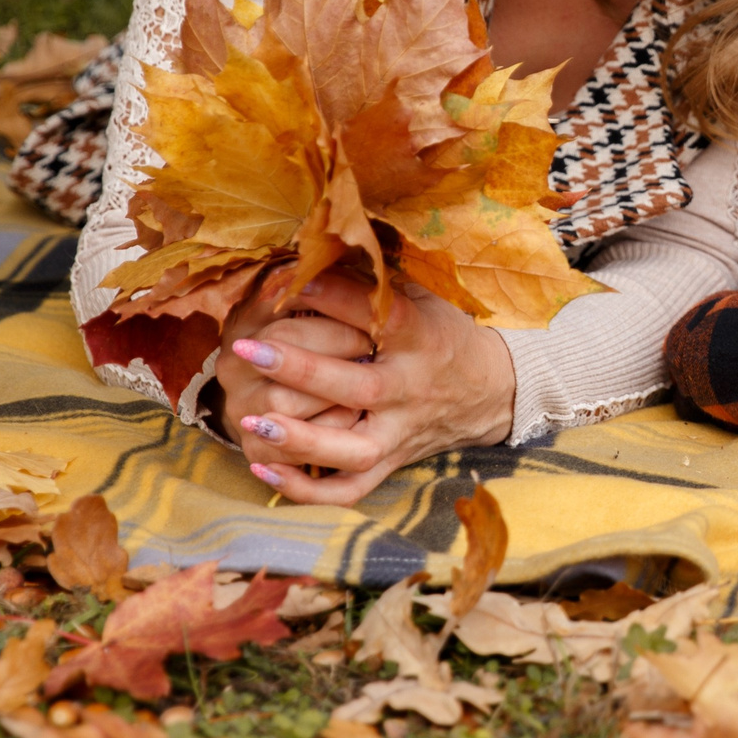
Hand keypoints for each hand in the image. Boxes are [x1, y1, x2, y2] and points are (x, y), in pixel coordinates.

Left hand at [217, 271, 517, 505]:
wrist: (490, 391)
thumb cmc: (442, 333)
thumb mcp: (422, 296)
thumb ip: (374, 281)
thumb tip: (314, 248)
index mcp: (422, 339)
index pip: (379, 316)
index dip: (334, 297)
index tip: (289, 280)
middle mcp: (411, 390)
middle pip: (358, 388)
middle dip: (300, 369)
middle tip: (247, 348)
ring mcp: (400, 433)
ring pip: (351, 450)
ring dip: (300, 439)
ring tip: (251, 419)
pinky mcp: (390, 464)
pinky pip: (347, 489)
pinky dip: (304, 488)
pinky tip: (263, 469)